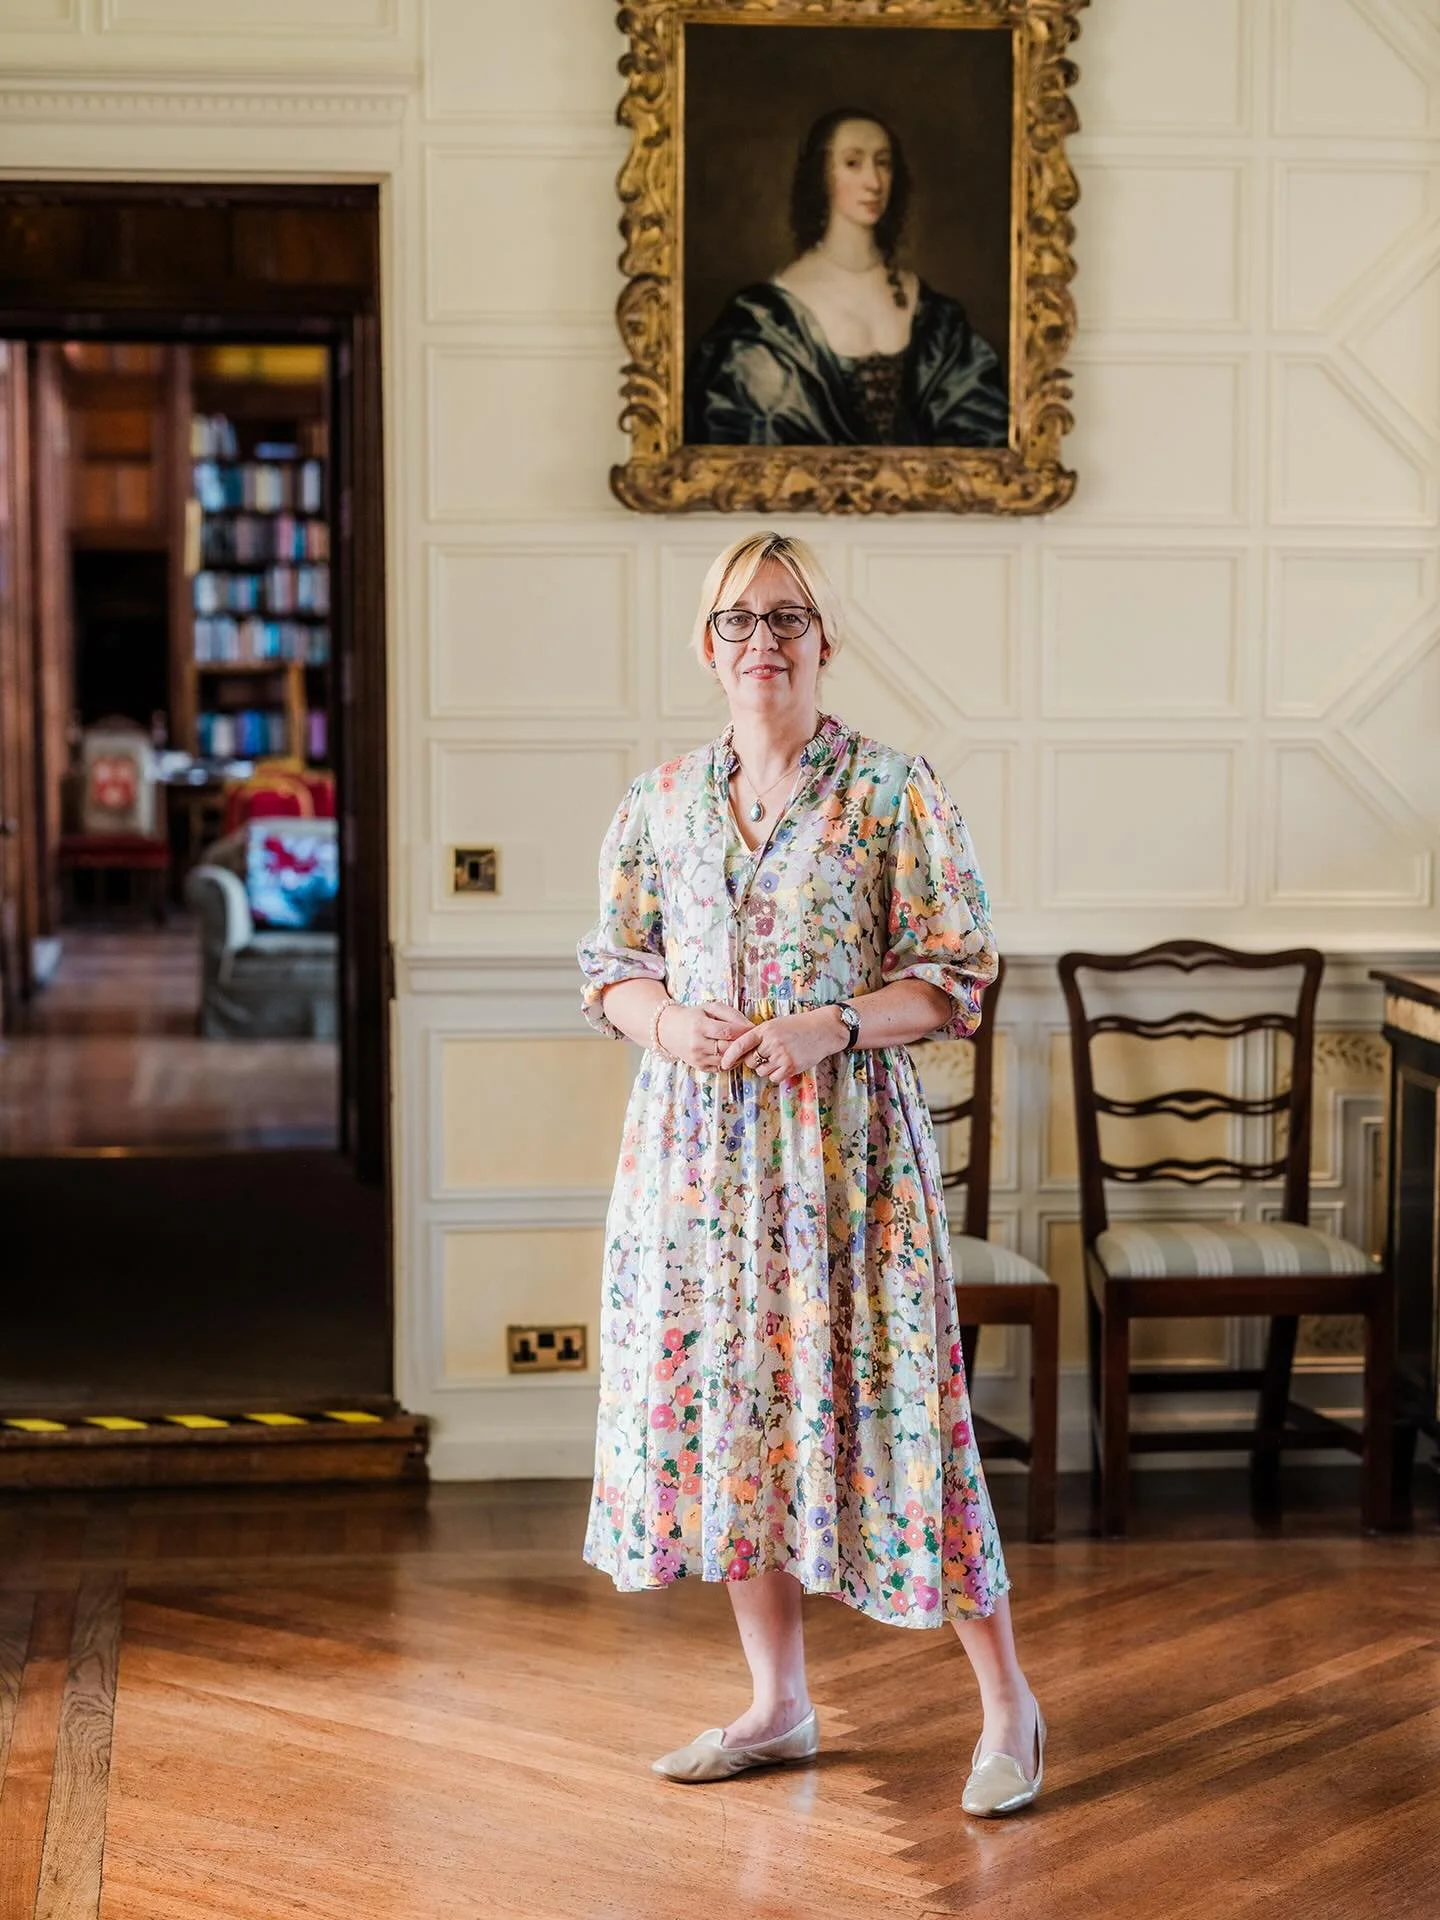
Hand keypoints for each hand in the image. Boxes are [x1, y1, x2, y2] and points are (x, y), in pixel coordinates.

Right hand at [659, 1000, 751, 1072]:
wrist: (669, 1030)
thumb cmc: (693, 1016)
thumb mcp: (710, 1007)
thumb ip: (731, 1014)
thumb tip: (750, 1026)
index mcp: (699, 1025)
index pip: (727, 1031)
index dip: (743, 1031)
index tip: (753, 1028)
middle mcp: (697, 1044)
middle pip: (727, 1047)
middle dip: (742, 1043)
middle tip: (752, 1039)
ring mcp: (698, 1058)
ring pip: (726, 1060)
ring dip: (738, 1054)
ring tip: (743, 1046)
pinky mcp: (699, 1067)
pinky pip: (721, 1067)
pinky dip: (730, 1061)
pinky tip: (732, 1053)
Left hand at [719, 1008, 845, 1081]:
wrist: (823, 1030)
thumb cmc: (798, 1027)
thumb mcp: (776, 1025)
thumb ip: (760, 1037)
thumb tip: (742, 1054)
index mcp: (765, 1029)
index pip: (740, 1044)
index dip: (729, 1055)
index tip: (723, 1064)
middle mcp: (771, 1042)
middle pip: (750, 1061)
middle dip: (754, 1061)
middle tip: (767, 1055)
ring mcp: (782, 1055)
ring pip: (761, 1071)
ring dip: (767, 1068)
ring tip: (780, 1057)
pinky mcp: (791, 1066)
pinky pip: (774, 1078)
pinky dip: (777, 1075)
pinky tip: (786, 1064)